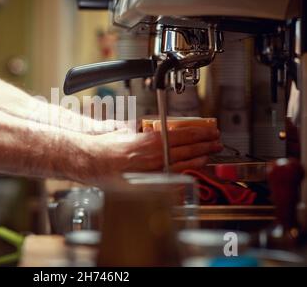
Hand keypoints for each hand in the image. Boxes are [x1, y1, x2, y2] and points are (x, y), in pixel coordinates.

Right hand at [89, 126, 221, 181]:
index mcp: (152, 141)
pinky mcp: (150, 182)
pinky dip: (184, 171)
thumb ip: (142, 129)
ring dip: (199, 159)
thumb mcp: (127, 129)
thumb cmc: (105, 147)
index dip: (202, 133)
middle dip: (206, 146)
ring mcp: (155, 171)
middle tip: (216, 142)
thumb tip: (149, 127)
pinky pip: (173, 177)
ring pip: (185, 165)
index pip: (185, 135)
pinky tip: (190, 169)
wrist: (92, 163)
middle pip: (190, 150)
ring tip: (208, 155)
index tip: (211, 131)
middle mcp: (157, 157)